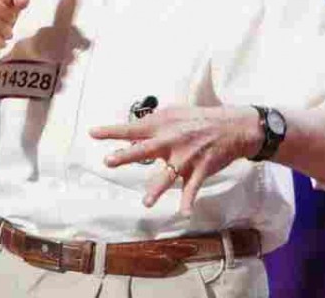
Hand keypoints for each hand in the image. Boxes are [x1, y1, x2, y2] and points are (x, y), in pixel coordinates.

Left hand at [89, 105, 262, 215]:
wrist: (232, 127)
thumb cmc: (199, 118)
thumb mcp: (175, 112)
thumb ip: (153, 122)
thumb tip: (133, 129)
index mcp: (162, 126)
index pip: (132, 128)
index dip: (112, 131)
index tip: (92, 133)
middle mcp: (171, 141)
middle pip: (145, 150)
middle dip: (126, 155)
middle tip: (109, 160)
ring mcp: (186, 157)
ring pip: (168, 176)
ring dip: (157, 189)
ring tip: (146, 202)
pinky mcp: (200, 169)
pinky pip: (192, 188)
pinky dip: (188, 201)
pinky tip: (184, 213)